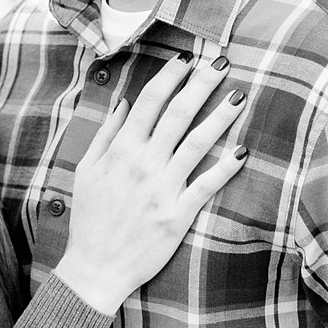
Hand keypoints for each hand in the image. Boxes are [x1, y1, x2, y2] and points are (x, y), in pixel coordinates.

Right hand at [53, 55, 248, 314]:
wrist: (95, 268)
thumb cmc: (90, 219)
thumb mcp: (86, 171)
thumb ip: (105, 135)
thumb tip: (123, 102)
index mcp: (121, 150)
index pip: (150, 101)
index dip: (170, 76)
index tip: (186, 59)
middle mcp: (144, 164)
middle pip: (178, 114)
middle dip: (201, 84)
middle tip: (221, 62)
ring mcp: (163, 189)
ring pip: (197, 143)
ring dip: (220, 117)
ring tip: (239, 96)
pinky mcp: (178, 215)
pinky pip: (206, 185)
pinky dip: (225, 168)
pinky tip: (242, 152)